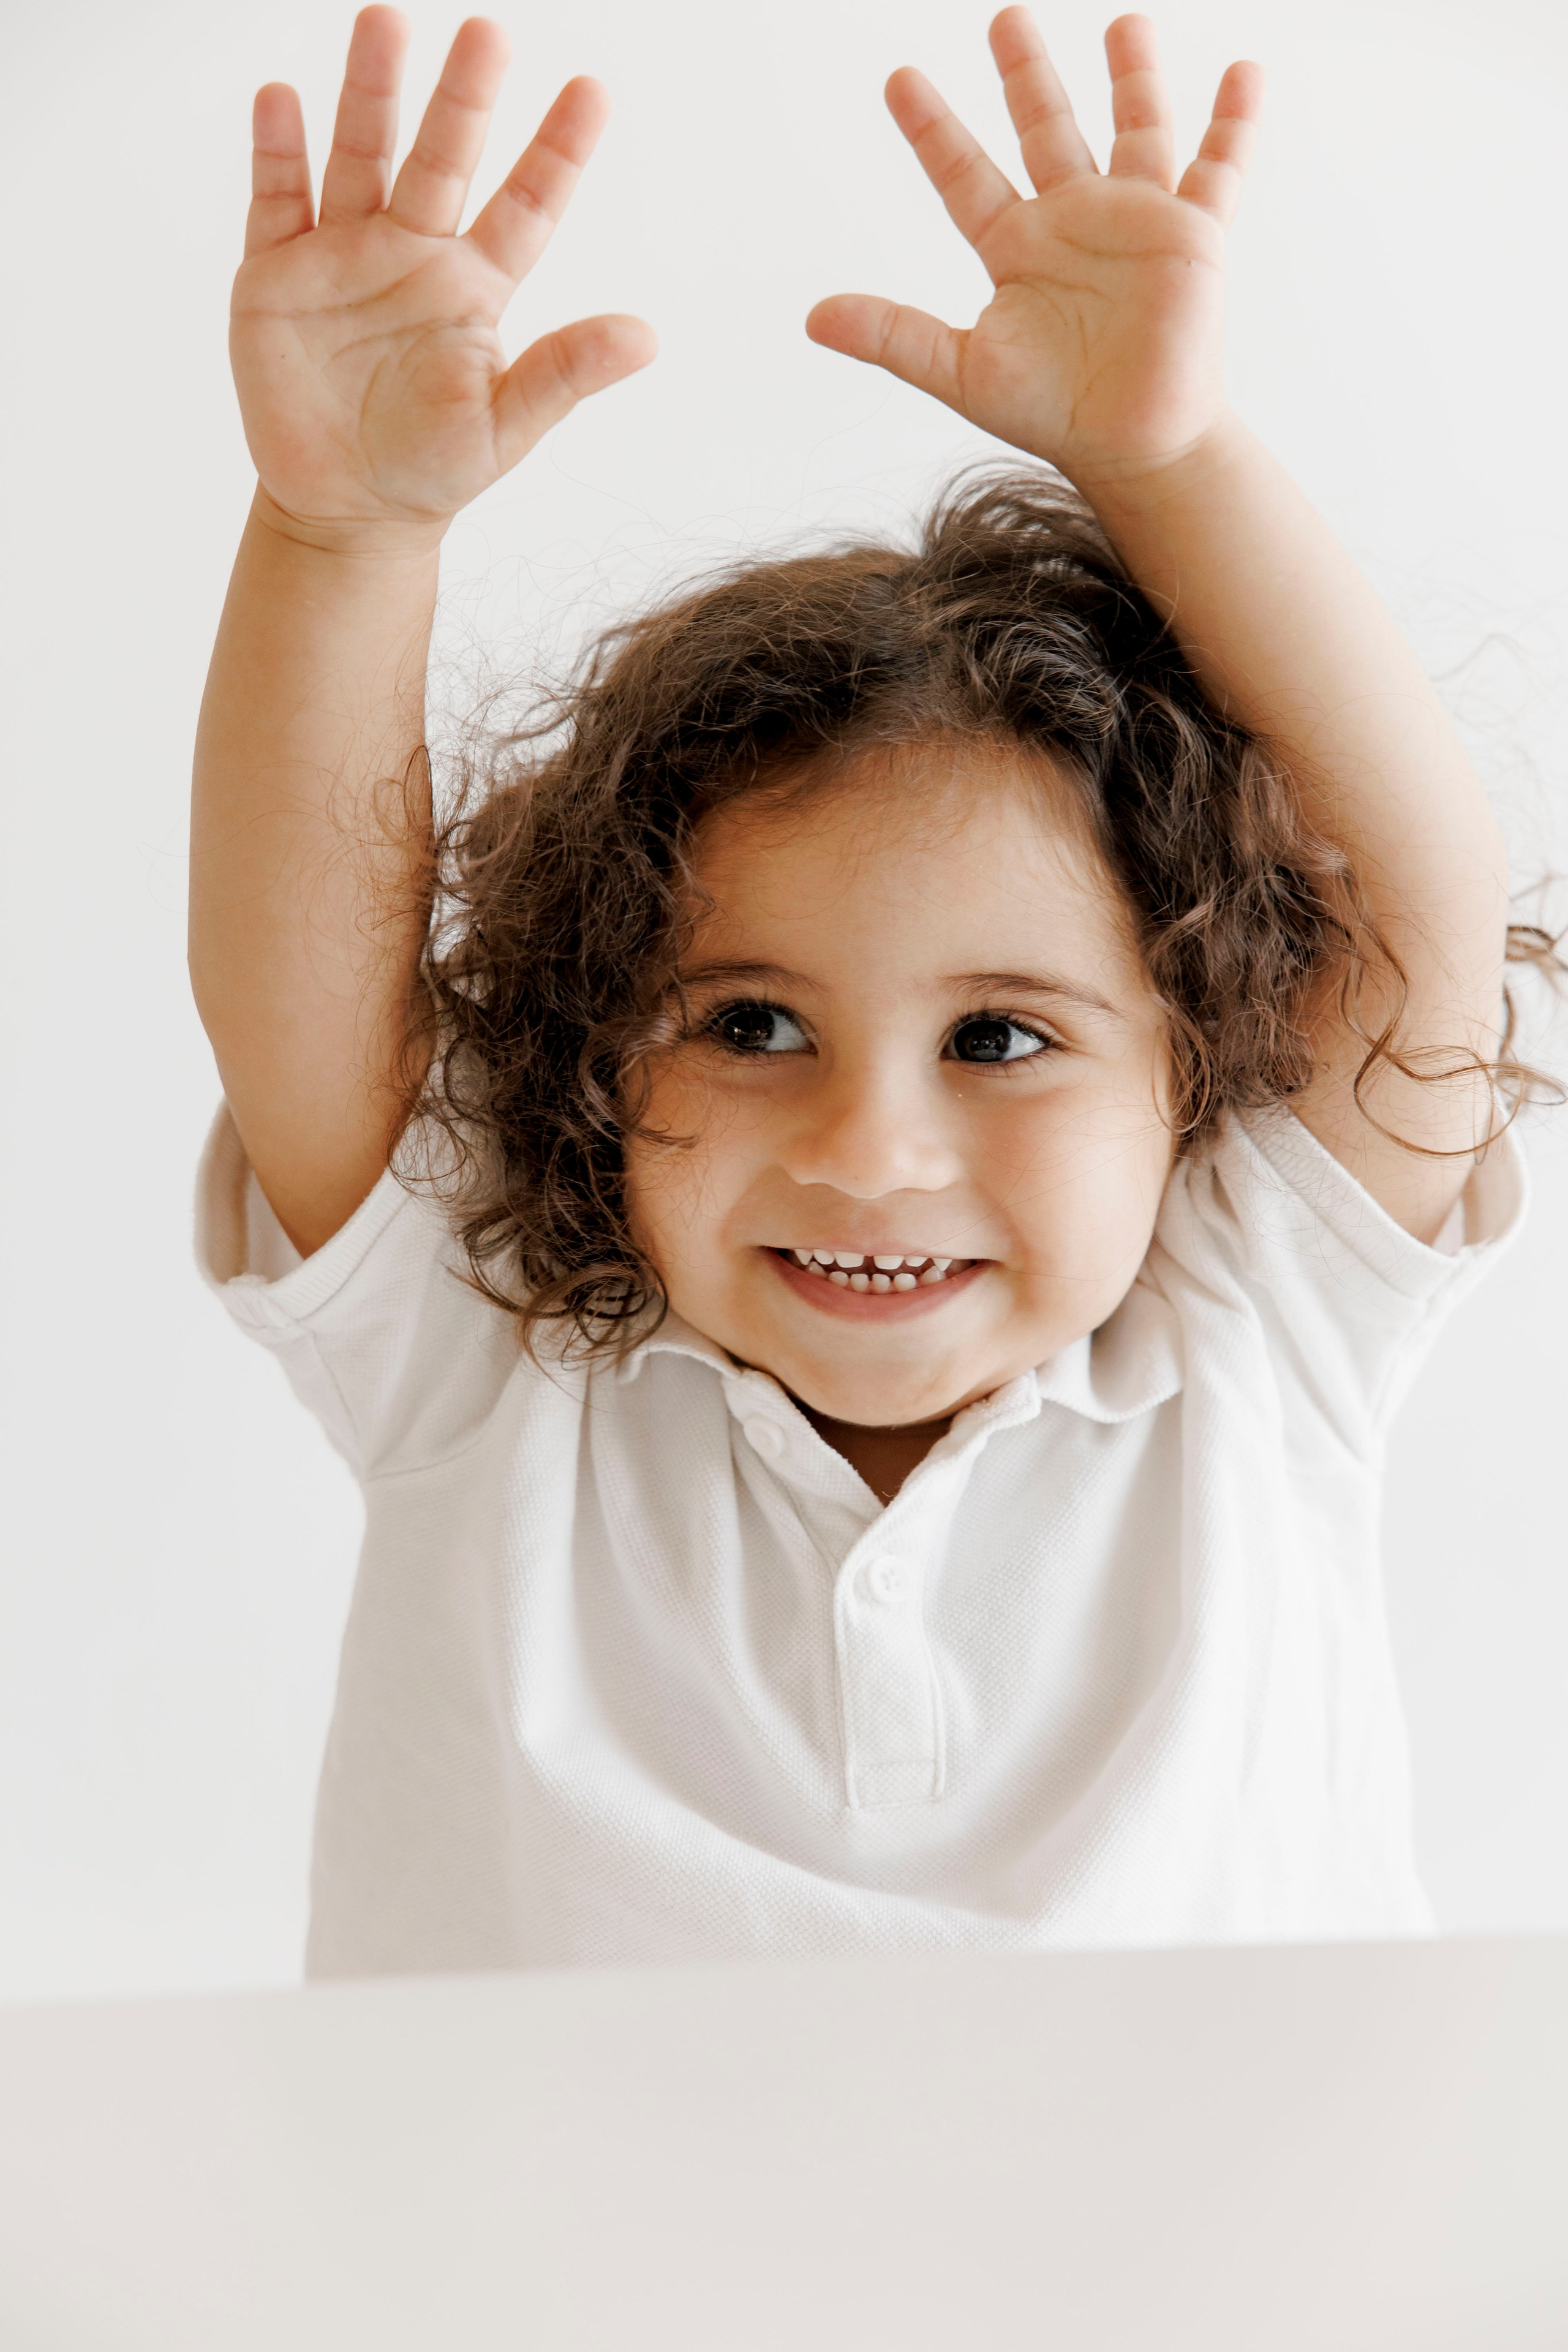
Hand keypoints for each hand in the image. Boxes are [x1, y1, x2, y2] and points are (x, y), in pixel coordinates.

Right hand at [231, 7, 655, 550]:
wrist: (343, 510)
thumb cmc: (430, 469)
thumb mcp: (504, 427)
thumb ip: (565, 373)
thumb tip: (648, 338)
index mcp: (473, 286)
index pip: (526, 205)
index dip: (558, 152)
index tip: (593, 92)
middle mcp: (412, 252)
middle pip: (442, 159)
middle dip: (463, 99)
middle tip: (487, 33)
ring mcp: (342, 256)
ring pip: (360, 158)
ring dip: (371, 95)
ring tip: (385, 26)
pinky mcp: (276, 275)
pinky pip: (277, 201)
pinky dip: (277, 153)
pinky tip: (282, 100)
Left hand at [807, 9, 1262, 487]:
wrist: (1134, 446)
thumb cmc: (1054, 415)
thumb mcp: (963, 372)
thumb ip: (894, 337)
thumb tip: (814, 317)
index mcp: (1016, 249)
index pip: (963, 174)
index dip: (931, 129)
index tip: (897, 79)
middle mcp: (1073, 223)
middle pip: (1045, 128)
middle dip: (1025, 75)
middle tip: (1005, 16)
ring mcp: (1134, 221)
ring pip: (1133, 128)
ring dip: (1130, 77)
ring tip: (1124, 23)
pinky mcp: (1192, 235)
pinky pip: (1218, 166)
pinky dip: (1234, 122)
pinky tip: (1242, 72)